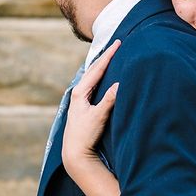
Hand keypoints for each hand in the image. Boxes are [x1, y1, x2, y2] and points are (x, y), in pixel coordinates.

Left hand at [62, 40, 120, 178]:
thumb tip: (120, 84)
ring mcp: (80, 99)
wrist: (75, 152)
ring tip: (112, 56)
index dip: (108, 55)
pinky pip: (95, 84)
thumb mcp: (99, 116)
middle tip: (116, 44)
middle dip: (105, 57)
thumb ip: (109, 100)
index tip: (118, 43)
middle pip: (93, 69)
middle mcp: (78, 93)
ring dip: (103, 65)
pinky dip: (102, 76)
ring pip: (93, 76)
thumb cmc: (85, 135)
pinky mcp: (84, 105)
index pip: (97, 69)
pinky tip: (106, 76)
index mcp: (80, 92)